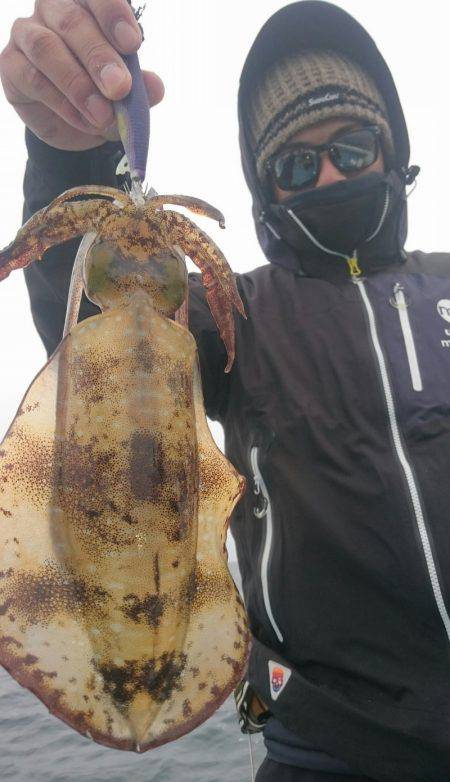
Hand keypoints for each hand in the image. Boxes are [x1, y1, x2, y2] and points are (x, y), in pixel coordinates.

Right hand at [0, 0, 164, 150]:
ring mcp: (27, 34)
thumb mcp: (128, 94)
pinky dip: (63, 104)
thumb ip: (141, 86)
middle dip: (99, 57)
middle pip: (72, 21)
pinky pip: (34, 79)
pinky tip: (86, 121)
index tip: (132, 44)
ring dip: (78, 84)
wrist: (74, 127)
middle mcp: (53, 11)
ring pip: (47, 48)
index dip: (113, 14)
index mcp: (86, 5)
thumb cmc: (103, 94)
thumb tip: (155, 86)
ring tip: (104, 115)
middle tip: (120, 88)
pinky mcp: (11, 64)